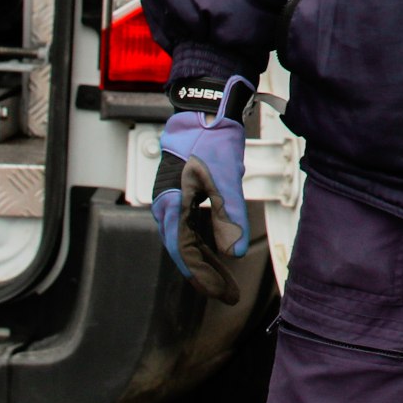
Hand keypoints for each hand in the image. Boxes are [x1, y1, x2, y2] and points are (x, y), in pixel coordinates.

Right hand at [153, 79, 252, 303]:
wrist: (205, 107)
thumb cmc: (211, 137)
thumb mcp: (225, 177)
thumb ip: (230, 214)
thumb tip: (235, 251)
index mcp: (171, 203)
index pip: (184, 251)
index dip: (201, 275)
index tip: (219, 293)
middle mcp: (167, 205)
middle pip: (185, 250)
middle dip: (206, 275)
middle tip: (228, 295)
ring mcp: (173, 199)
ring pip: (188, 240)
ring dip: (206, 261)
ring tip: (225, 281)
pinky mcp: (183, 193)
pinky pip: (191, 227)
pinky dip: (204, 243)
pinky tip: (218, 252)